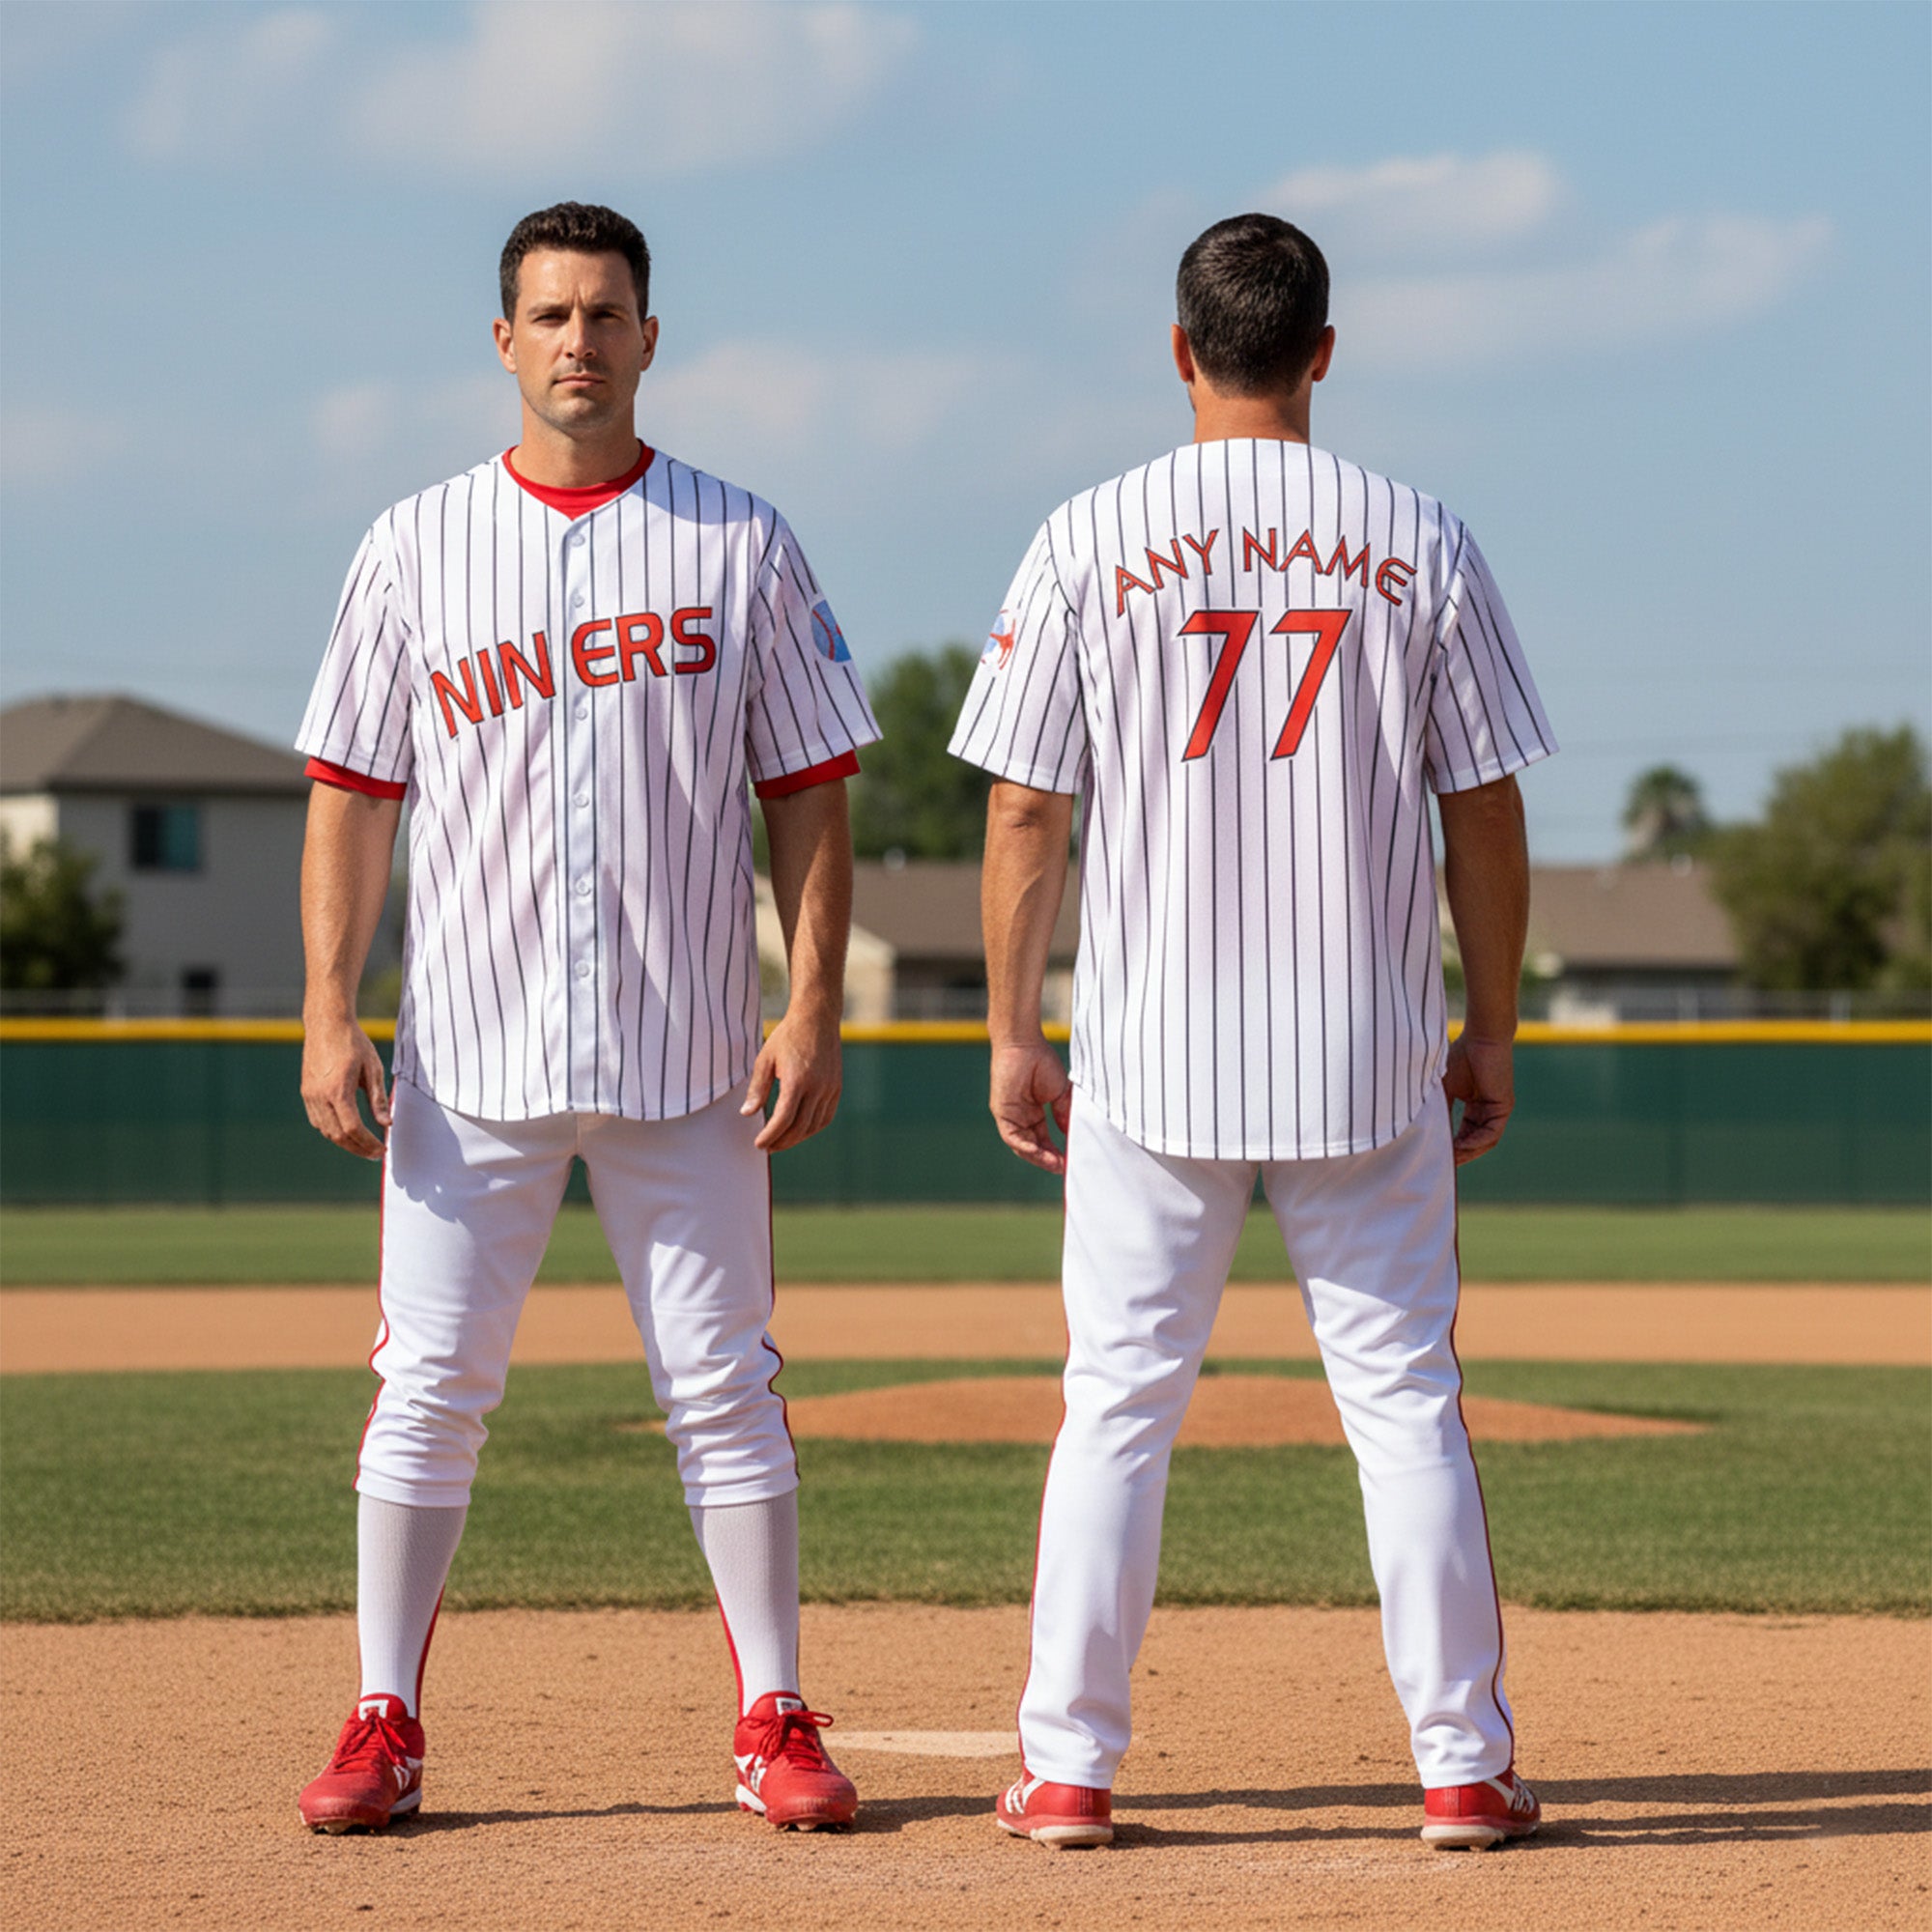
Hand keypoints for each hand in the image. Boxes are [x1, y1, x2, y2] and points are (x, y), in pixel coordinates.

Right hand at [301, 1013, 390, 1159]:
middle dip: (358, 1148)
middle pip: (337, 1135)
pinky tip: (347, 1132)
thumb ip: (378, 1099)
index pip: (353, 1128)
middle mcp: (319, 1096)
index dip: (368, 1143)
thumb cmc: (353, 1043)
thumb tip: (386, 1124)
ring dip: (345, 1142)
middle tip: (375, 1154)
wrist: (327, 1024)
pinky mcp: (306, 1092)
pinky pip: (317, 1120)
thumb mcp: (374, 1069)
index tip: (382, 1149)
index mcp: (338, 1090)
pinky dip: (332, 1131)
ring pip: (325, 1130)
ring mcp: (309, 1095)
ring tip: (364, 1146)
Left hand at [742, 1009, 841, 1151]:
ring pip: (814, 1125)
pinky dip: (812, 1128)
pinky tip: (799, 1130)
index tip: (759, 1144)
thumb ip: (757, 1089)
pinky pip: (825, 1117)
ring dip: (796, 1138)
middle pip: (799, 1127)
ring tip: (780, 1141)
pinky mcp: (836, 1087)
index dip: (770, 1135)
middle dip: (782, 1141)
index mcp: (797, 1080)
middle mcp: (817, 1087)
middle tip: (767, 1147)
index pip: (783, 1119)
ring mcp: (830, 1088)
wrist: (817, 1018)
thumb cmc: (787, 1037)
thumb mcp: (765, 1060)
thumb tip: (747, 1114)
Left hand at [990, 1039, 1071, 1173]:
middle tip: (1065, 1169)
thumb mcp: (1060, 1093)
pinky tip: (1038, 1152)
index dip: (1057, 1153)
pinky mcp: (1001, 1112)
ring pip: (1022, 1146)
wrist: (1024, 1044)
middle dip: (1049, 1160)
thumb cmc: (1041, 1062)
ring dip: (1039, 1157)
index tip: (1071, 1162)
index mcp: (1033, 1114)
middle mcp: (1021, 1118)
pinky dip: (1025, 1146)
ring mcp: (1010, 1117)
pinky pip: (1011, 1136)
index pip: (1044, 1141)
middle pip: (1034, 1147)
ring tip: (1056, 1165)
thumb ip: (1064, 1114)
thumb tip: (1072, 1135)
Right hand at [1443, 1033, 1513, 1164]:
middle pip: (1474, 1141)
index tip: (1435, 1155)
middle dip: (1458, 1154)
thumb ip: (1440, 1109)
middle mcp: (1487, 1110)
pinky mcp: (1504, 1107)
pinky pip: (1491, 1133)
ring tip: (1450, 1159)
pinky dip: (1476, 1143)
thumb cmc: (1460, 1056)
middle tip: (1441, 1164)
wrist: (1481, 1038)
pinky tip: (1461, 1146)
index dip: (1450, 1146)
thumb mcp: (1444, 1088)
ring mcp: (1497, 1110)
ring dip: (1467, 1152)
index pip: (1463, 1132)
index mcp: (1475, 1105)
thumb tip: (1425, 1131)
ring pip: (1484, 1141)